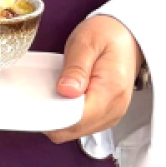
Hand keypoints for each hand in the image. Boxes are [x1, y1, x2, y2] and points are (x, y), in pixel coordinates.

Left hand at [48, 12, 142, 142]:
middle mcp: (114, 109)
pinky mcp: (106, 115)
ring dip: (60, 118)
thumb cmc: (107, 35)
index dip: (53, 115)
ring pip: (76, 131)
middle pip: (74, 130)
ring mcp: (112, 114)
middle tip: (42, 96)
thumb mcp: (87, 42)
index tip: (38, 103)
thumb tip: (65, 91)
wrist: (127, 35)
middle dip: (53, 118)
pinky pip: (82, 126)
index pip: (77, 118)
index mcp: (111, 90)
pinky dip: (68, 116)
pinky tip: (64, 99)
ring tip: (54, 95)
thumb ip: (76, 68)